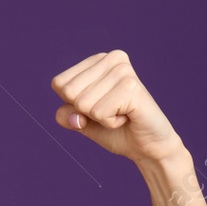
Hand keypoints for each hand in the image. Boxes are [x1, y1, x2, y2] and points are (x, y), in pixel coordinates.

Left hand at [51, 49, 183, 164]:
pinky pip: (99, 113)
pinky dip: (110, 123)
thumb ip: (66, 115)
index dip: (73, 105)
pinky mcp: (131, 87)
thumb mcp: (81, 121)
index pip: (59, 84)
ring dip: (100, 118)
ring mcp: (122, 71)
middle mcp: (112, 58)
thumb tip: (75, 116)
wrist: (147, 147)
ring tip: (121, 114)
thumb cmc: (115, 130)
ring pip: (82, 104)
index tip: (98, 107)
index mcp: (98, 60)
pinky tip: (127, 117)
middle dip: (86, 112)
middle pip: (68, 92)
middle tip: (111, 111)